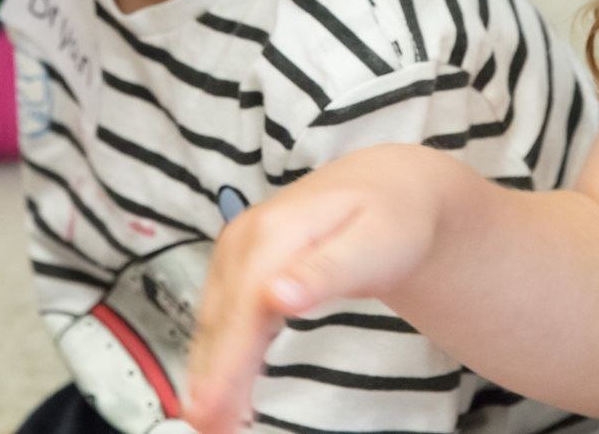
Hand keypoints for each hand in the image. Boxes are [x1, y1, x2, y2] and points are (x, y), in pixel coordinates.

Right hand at [184, 145, 451, 433]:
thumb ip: (327, 271)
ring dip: (208, 372)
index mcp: (277, 232)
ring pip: (214, 320)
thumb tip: (276, 297)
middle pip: (224, 318)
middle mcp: (246, 239)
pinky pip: (220, 316)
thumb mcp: (374, 243)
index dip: (227, 359)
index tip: (213, 409)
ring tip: (214, 424)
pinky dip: (216, 355)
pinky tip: (219, 390)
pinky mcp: (237, 266)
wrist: (386, 188)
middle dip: (212, 377)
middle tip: (211, 430)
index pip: (246, 305)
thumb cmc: (390, 220)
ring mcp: (237, 251)